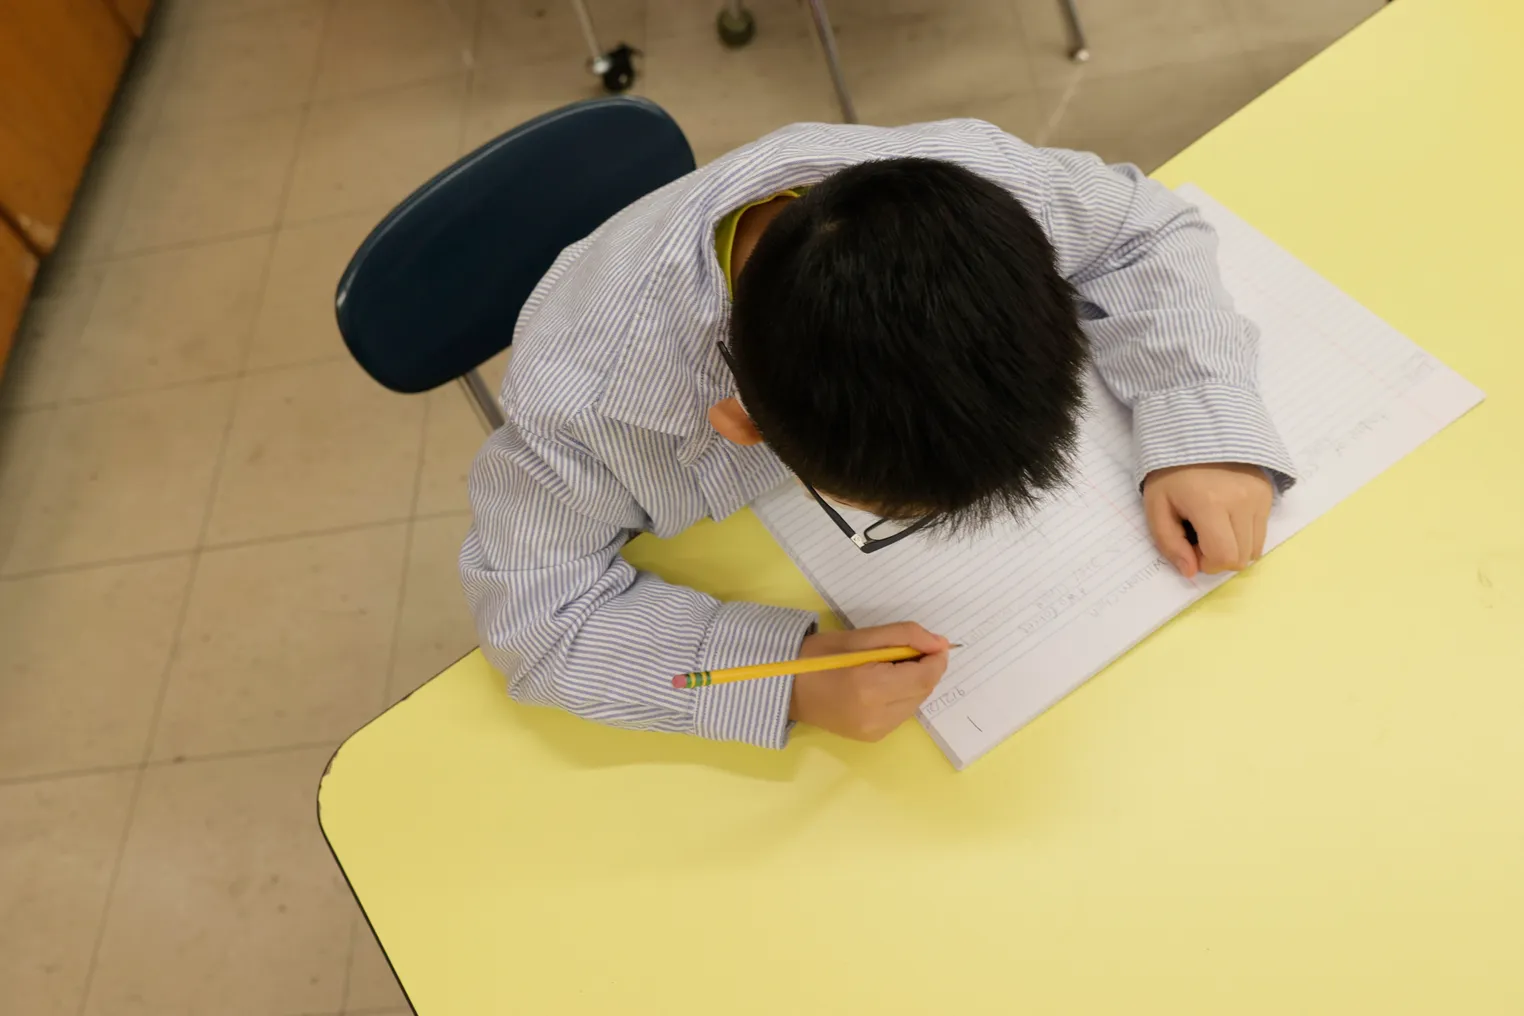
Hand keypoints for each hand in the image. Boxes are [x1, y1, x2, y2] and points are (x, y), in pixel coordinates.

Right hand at [789, 622, 949, 741]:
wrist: (785, 688)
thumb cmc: (817, 656)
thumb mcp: (860, 636)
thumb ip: (904, 635)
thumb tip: (940, 644)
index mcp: (873, 688)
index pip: (926, 676)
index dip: (936, 658)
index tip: (932, 643)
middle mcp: (878, 716)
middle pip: (924, 690)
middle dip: (924, 669)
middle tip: (904, 651)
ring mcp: (876, 731)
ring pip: (915, 703)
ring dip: (913, 683)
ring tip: (887, 668)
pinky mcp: (872, 738)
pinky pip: (901, 714)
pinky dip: (900, 697)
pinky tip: (880, 686)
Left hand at [1143, 463, 1271, 577]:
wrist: (1197, 433)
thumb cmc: (1170, 472)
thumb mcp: (1156, 507)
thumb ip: (1169, 544)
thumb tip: (1191, 572)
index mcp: (1210, 504)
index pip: (1224, 557)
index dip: (1206, 563)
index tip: (1190, 545)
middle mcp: (1242, 501)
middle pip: (1242, 558)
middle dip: (1218, 557)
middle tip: (1199, 536)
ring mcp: (1260, 497)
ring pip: (1256, 548)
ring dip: (1233, 547)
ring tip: (1213, 527)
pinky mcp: (1268, 493)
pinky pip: (1262, 531)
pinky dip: (1244, 534)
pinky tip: (1226, 517)